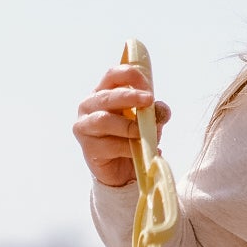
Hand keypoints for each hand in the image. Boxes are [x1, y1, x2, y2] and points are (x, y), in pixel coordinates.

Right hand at [73, 65, 170, 187]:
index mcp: (103, 92)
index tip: (148, 87)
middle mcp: (89, 106)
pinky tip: (138, 151)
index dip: (130, 76)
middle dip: (130, 97)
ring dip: (128, 125)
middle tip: (149, 100)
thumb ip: (155, 113)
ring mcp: (85, 127)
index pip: (112, 75)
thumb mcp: (147, 122)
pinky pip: (109, 145)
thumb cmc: (131, 139)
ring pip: (104, 120)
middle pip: (107, 96)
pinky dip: (127, 148)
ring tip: (143, 132)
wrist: (121, 171)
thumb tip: (162, 110)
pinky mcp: (88, 148)